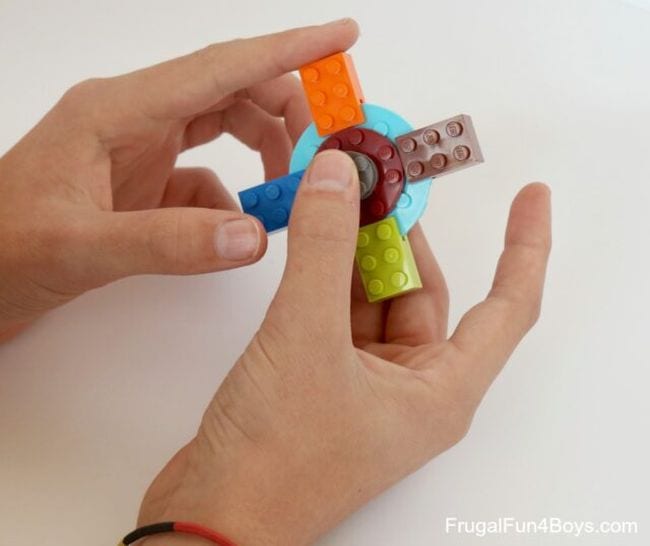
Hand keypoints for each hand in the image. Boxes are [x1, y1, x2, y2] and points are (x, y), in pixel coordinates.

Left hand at [0, 19, 358, 340]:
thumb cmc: (5, 248)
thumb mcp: (83, 247)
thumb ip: (169, 242)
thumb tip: (254, 237)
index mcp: (118, 110)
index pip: (220, 67)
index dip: (287, 50)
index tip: (341, 39)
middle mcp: (135, 118)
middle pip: (233, 92)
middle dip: (287, 114)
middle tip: (326, 150)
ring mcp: (140, 148)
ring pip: (225, 128)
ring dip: (264, 154)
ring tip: (287, 193)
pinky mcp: (144, 181)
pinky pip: (206, 178)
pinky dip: (230, 201)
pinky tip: (227, 231)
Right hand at [138, 152, 551, 544]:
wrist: (212, 516)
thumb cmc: (274, 455)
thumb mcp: (305, 336)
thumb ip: (325, 250)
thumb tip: (340, 175)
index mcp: (439, 390)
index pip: (507, 308)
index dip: (524, 247)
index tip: (530, 196)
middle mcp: (412, 388)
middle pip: (425, 293)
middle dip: (403, 235)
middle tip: (379, 179)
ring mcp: (366, 386)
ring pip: (376, 300)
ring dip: (359, 251)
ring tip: (340, 197)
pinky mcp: (325, 382)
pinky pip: (340, 314)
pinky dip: (329, 276)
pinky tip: (313, 242)